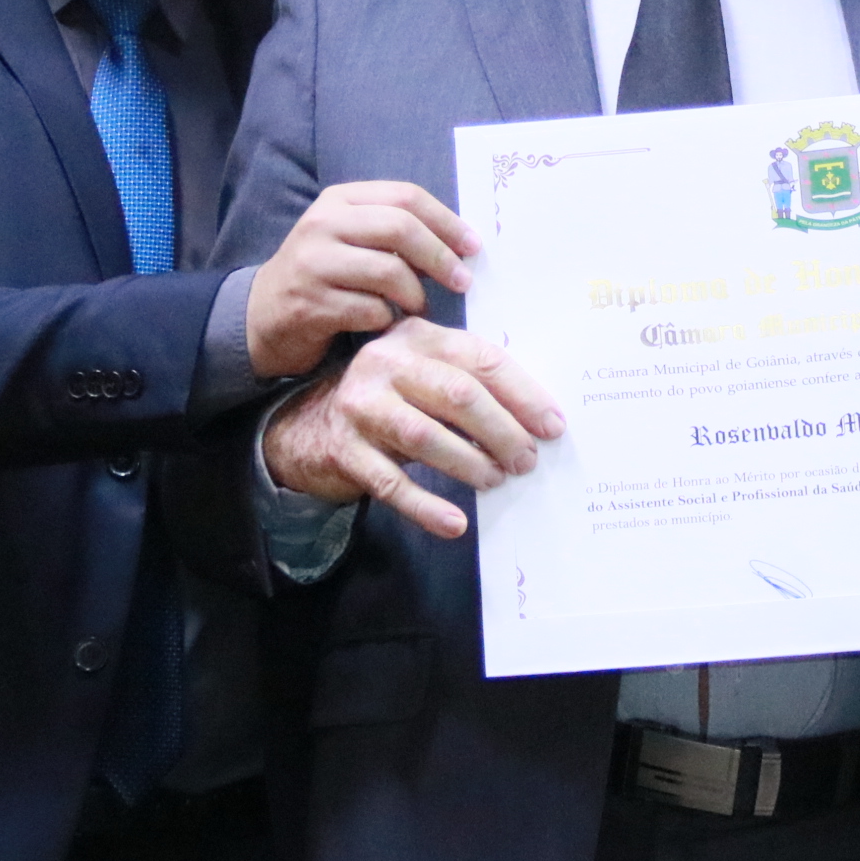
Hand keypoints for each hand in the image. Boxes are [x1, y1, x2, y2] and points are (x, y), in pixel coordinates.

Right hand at [246, 181, 479, 376]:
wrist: (261, 316)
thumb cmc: (324, 276)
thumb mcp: (351, 239)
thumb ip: (394, 232)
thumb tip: (459, 243)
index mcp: (340, 200)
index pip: (406, 196)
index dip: (446, 221)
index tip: (473, 246)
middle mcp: (323, 224)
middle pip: (400, 228)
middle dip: (440, 256)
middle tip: (463, 281)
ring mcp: (313, 263)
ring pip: (389, 271)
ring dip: (416, 295)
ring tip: (419, 307)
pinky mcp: (310, 303)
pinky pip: (371, 310)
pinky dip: (390, 320)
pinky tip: (388, 324)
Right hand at [260, 317, 564, 538]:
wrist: (307, 426)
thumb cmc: (390, 400)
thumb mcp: (425, 375)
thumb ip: (470, 381)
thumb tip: (538, 418)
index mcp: (417, 337)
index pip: (480, 359)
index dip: (522, 394)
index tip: (552, 426)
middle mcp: (386, 363)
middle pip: (458, 395)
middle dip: (502, 431)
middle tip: (526, 460)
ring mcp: (361, 406)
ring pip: (426, 436)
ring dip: (470, 463)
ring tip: (496, 480)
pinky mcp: (344, 450)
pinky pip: (392, 483)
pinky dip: (426, 506)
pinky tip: (455, 523)